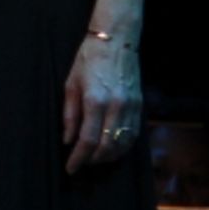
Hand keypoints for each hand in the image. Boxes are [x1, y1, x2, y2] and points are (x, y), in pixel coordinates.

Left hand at [63, 33, 141, 173]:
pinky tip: (112, 149)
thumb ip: (70, 114)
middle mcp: (116, 107)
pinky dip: (122, 147)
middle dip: (93, 160)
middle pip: (107, 147)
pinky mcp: (140, 106)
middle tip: (81, 163)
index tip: (71, 168)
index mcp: (95, 101)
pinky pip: (133, 135)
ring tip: (95, 158)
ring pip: (122, 144)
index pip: (87, 140)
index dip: (79, 158)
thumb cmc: (88, 59)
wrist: (116, 41)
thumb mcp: (71, 83)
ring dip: (108, 157)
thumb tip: (68, 140)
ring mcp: (131, 108)